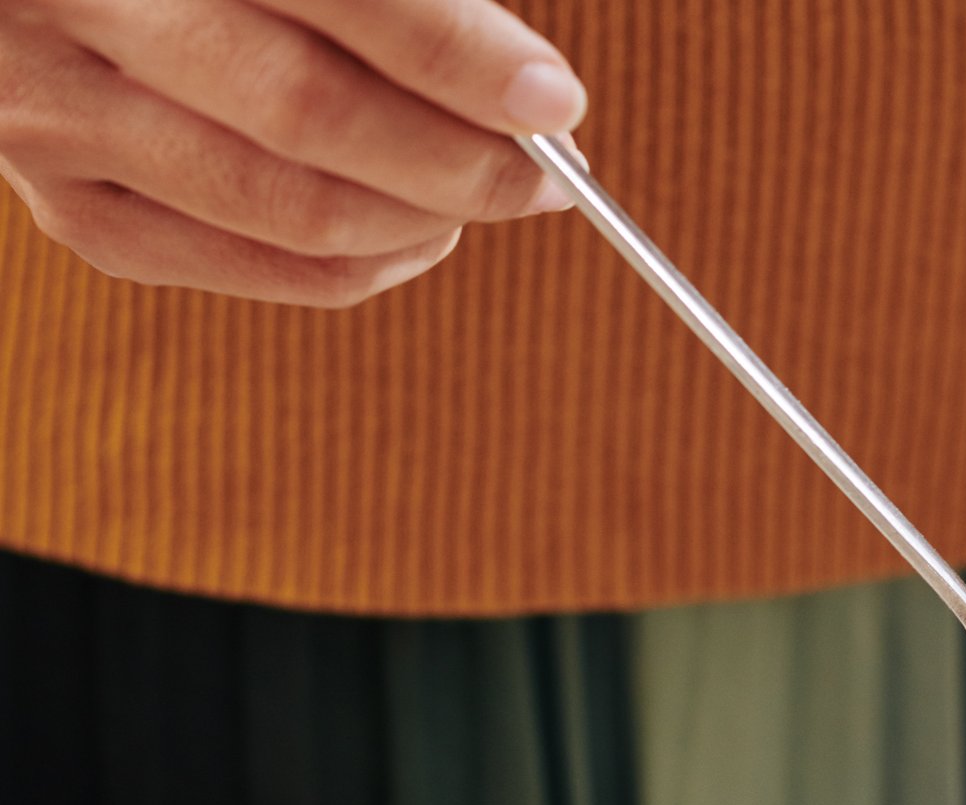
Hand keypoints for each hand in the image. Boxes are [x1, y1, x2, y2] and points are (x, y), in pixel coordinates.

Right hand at [0, 0, 584, 304]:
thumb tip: (526, 93)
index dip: (457, 57)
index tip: (555, 99)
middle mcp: (77, 10)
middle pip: (308, 114)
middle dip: (458, 158)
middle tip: (548, 172)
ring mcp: (57, 117)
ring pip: (288, 208)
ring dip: (423, 220)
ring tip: (492, 194)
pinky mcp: (69, 208)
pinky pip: (248, 265)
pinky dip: (363, 264)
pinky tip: (419, 233)